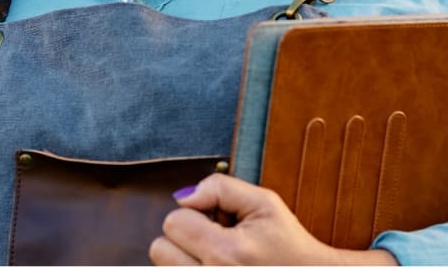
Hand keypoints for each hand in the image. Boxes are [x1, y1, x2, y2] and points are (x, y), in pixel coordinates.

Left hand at [150, 173, 395, 264]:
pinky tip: (212, 266)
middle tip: (214, 238)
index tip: (219, 220)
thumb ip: (221, 189)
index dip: (195, 213)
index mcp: (225, 252)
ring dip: (182, 258)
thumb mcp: (265, 203)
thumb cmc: (287, 243)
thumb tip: (184, 196)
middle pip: (159, 248)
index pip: (174, 222)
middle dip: (184, 237)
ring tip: (216, 256)